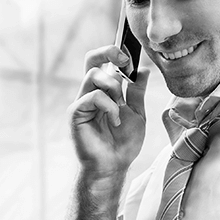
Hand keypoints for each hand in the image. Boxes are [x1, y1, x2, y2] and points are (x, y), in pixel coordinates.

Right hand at [68, 45, 149, 177]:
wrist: (114, 166)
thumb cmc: (123, 144)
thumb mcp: (137, 114)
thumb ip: (137, 92)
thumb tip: (143, 70)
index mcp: (103, 92)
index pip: (101, 63)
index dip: (112, 53)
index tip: (129, 57)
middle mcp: (89, 94)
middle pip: (91, 61)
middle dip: (108, 53)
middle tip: (124, 61)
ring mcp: (81, 103)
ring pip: (93, 75)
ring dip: (113, 87)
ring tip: (120, 106)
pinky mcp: (76, 113)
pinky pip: (92, 96)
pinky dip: (109, 106)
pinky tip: (115, 121)